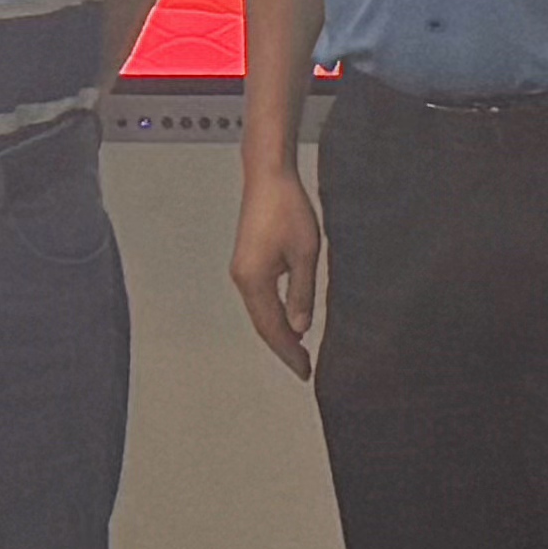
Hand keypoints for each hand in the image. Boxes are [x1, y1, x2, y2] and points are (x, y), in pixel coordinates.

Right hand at [229, 164, 325, 378]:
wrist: (268, 176)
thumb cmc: (289, 210)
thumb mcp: (304, 254)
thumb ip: (301, 293)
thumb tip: (300, 328)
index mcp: (254, 280)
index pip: (273, 328)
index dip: (289, 352)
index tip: (306, 372)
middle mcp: (242, 279)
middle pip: (262, 324)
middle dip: (283, 348)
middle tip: (304, 368)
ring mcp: (241, 270)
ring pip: (259, 312)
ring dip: (278, 332)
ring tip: (299, 350)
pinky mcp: (246, 261)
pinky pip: (259, 299)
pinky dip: (273, 315)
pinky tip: (289, 320)